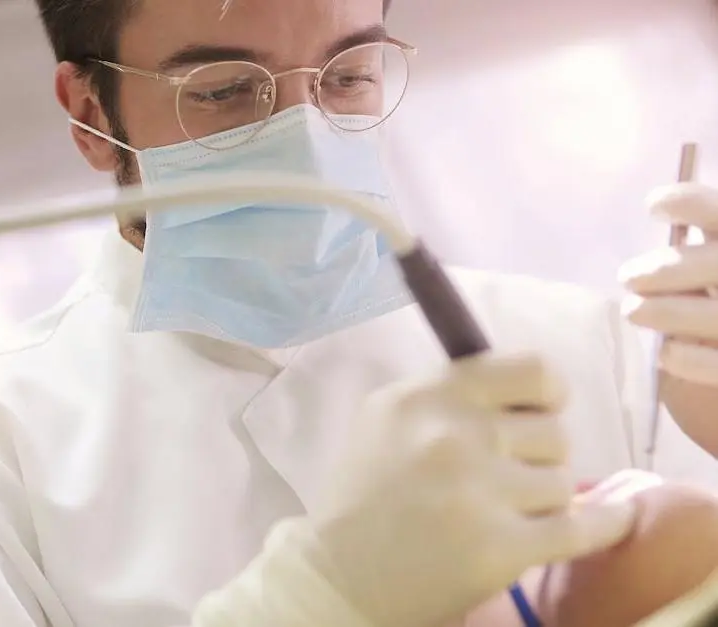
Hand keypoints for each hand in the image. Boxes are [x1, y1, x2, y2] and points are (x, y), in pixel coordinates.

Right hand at [191, 353, 636, 626]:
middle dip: (536, 457)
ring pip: (563, 483)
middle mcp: (455, 435)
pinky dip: (605, 525)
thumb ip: (449, 395)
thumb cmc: (363, 494)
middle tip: (502, 479)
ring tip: (501, 514)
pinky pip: (583, 528)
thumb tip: (525, 389)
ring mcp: (480, 492)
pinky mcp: (501, 547)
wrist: (339, 575)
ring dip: (541, 500)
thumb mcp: (386, 418)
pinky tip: (613, 519)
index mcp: (427, 396)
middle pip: (553, 432)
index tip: (540, 410)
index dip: (547, 392)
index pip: (530, 371)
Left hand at [621, 183, 717, 386]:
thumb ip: (707, 245)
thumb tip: (664, 210)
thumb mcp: (717, 266)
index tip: (654, 206)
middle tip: (630, 276)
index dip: (692, 202)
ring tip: (637, 311)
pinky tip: (666, 352)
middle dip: (668, 268)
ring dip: (667, 312)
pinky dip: (686, 358)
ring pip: (716, 317)